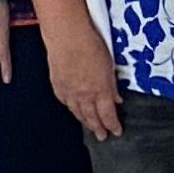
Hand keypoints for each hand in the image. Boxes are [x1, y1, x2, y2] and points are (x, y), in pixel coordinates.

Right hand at [41, 16, 121, 140]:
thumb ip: (112, 86)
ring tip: (88, 126)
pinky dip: (70, 107)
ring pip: (77, 112)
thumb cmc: (90, 45)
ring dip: (84, 121)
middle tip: (102, 136)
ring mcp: (69, 91)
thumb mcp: (109, 66)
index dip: (112, 125)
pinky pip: (65, 101)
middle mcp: (84, 95)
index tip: (116, 131)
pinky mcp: (57, 84)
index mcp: (100, 91)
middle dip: (98, 128)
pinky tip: (72, 108)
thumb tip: (116, 98)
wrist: (67, 36)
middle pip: (91, 117)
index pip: (108, 115)